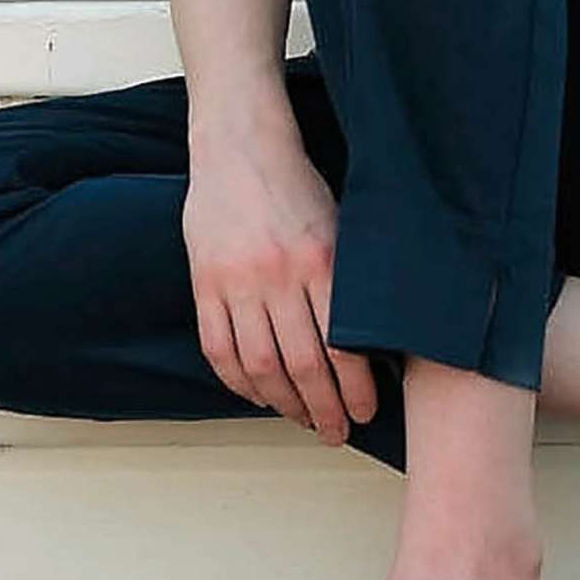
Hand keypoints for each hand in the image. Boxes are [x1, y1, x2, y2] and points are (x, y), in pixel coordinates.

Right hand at [182, 127, 381, 443]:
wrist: (240, 147)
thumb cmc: (298, 187)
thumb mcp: (340, 226)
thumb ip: (350, 281)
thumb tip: (374, 343)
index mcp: (321, 260)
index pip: (343, 347)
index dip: (356, 390)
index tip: (366, 412)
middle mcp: (278, 275)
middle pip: (303, 365)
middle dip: (324, 409)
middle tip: (336, 432)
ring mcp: (236, 282)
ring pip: (260, 365)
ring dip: (282, 403)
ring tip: (301, 419)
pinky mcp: (204, 283)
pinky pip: (218, 348)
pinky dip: (237, 381)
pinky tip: (257, 394)